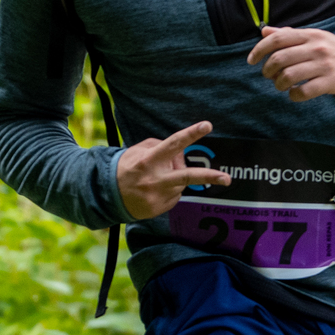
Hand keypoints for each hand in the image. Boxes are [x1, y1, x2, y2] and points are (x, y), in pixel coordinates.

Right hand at [115, 121, 230, 219]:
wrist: (106, 194)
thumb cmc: (126, 167)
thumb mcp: (139, 150)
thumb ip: (161, 147)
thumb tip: (181, 153)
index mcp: (149, 160)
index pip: (174, 144)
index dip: (191, 134)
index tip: (207, 125)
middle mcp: (155, 179)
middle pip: (187, 176)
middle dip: (209, 176)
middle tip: (227, 178)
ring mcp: (157, 196)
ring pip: (180, 185)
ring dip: (174, 180)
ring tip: (155, 179)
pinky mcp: (158, 209)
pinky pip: (173, 197)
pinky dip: (168, 192)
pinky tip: (153, 191)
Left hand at [247, 26, 334, 100]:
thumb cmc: (330, 51)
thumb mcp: (312, 38)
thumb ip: (288, 35)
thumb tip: (264, 32)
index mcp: (310, 34)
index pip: (278, 39)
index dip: (259, 49)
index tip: (251, 60)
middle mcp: (317, 47)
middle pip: (280, 59)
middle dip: (267, 70)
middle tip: (269, 75)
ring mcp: (325, 65)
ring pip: (289, 76)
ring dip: (279, 84)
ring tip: (281, 85)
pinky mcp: (331, 81)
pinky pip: (303, 92)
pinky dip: (293, 95)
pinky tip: (294, 93)